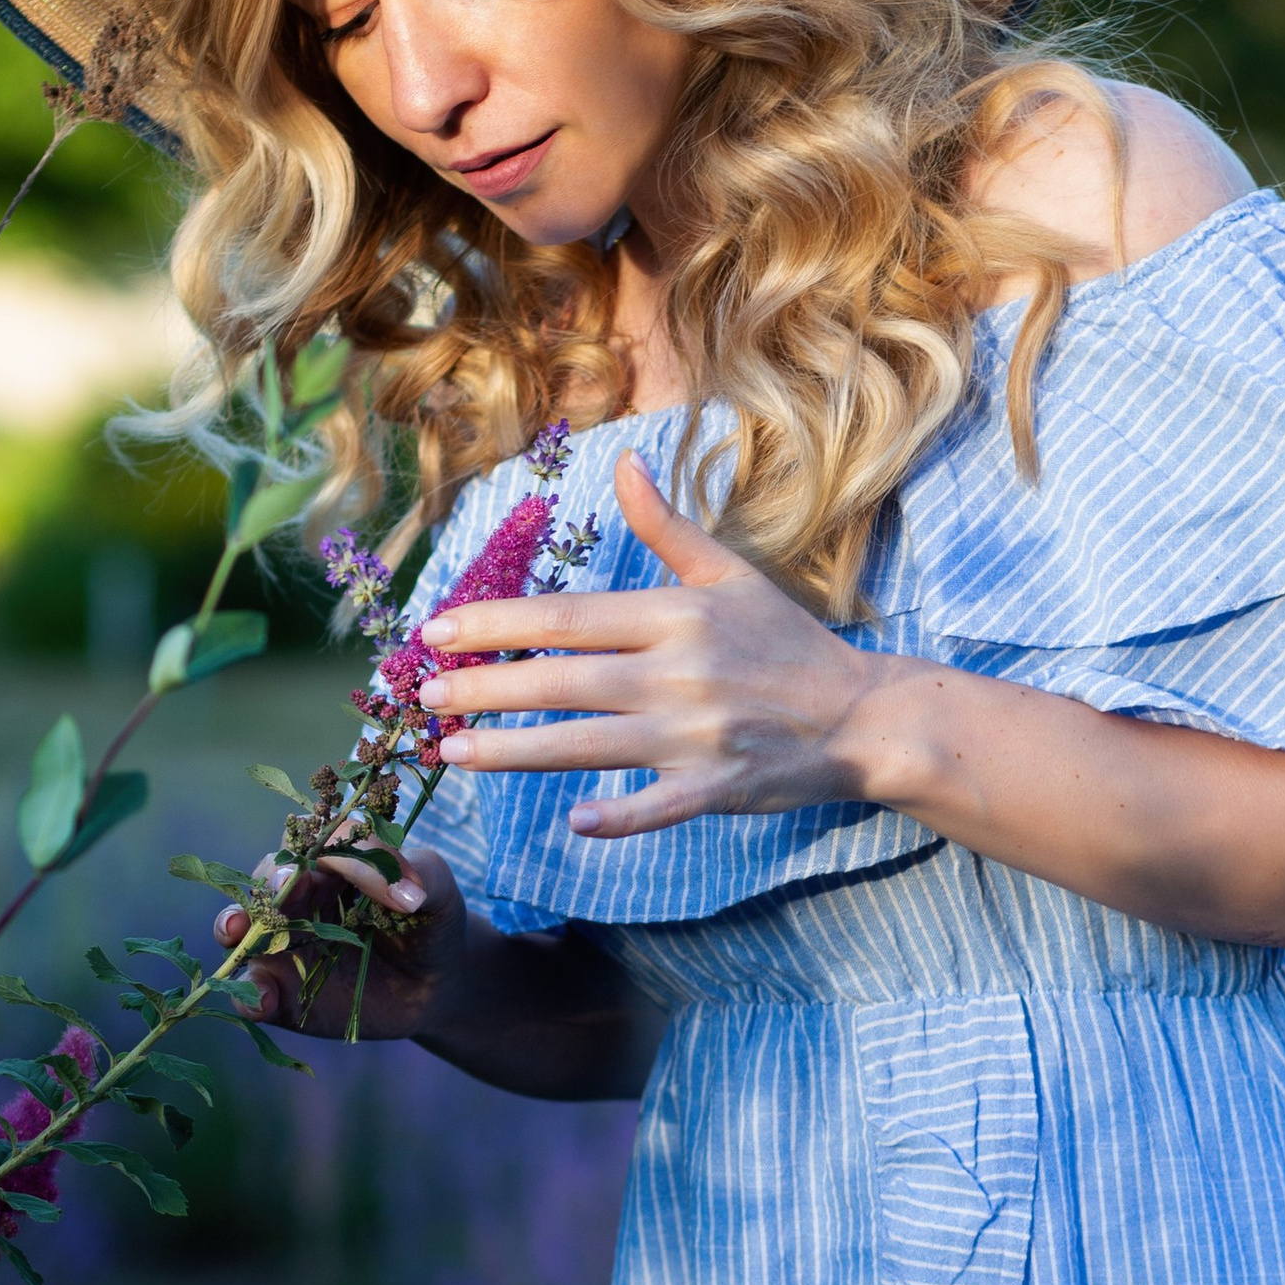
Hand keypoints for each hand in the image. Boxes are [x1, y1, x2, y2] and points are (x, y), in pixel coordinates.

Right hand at [213, 836, 470, 1038]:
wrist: (435, 984)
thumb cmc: (429, 922)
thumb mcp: (436, 889)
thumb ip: (416, 872)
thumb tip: (404, 889)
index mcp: (328, 865)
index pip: (306, 848)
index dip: (305, 854)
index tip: (309, 869)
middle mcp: (296, 901)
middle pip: (264, 883)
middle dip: (264, 885)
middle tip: (277, 892)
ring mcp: (283, 947)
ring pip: (242, 932)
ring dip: (232, 927)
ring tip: (236, 932)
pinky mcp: (281, 993)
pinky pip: (252, 993)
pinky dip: (248, 995)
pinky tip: (262, 1000)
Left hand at [420, 452, 885, 838]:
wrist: (863, 715)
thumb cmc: (788, 642)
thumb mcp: (731, 574)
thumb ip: (667, 525)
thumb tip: (624, 462)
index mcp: (675, 616)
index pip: (567, 617)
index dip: (496, 624)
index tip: (437, 630)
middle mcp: (680, 672)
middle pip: (563, 680)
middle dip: (484, 689)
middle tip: (421, 696)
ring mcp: (698, 735)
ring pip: (589, 744)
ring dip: (515, 750)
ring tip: (452, 753)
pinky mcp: (720, 787)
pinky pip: (661, 805)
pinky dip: (622, 815)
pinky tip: (574, 822)